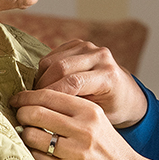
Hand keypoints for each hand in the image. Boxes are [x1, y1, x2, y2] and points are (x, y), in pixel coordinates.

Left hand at [11, 86, 158, 159]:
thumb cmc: (105, 144)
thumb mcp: (95, 118)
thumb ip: (68, 108)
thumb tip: (30, 100)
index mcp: (89, 111)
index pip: (48, 96)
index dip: (26, 97)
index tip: (17, 100)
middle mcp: (83, 130)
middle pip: (36, 114)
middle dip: (21, 114)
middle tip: (19, 117)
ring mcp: (76, 153)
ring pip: (32, 137)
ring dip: (24, 134)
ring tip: (27, 134)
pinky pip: (38, 158)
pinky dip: (32, 153)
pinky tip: (36, 151)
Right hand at [31, 39, 148, 126]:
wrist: (126, 94)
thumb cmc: (113, 109)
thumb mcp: (98, 115)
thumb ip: (75, 109)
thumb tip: (45, 111)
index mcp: (108, 75)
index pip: (73, 82)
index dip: (51, 94)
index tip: (36, 107)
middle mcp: (100, 56)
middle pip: (60, 67)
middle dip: (42, 86)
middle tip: (32, 102)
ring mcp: (89, 47)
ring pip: (52, 60)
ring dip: (40, 78)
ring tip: (39, 95)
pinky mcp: (78, 44)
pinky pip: (52, 55)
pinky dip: (44, 70)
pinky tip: (46, 84)